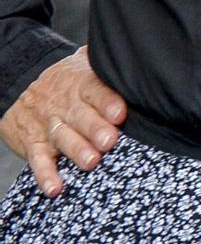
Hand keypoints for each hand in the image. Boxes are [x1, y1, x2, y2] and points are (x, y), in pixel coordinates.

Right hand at [0, 47, 126, 196]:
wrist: (18, 83)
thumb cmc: (65, 79)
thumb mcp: (83, 63)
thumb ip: (107, 63)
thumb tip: (139, 56)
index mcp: (80, 84)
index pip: (95, 90)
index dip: (107, 102)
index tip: (120, 113)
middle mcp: (65, 106)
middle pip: (80, 116)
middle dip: (95, 129)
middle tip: (109, 141)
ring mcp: (48, 126)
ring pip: (62, 138)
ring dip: (76, 150)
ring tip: (91, 162)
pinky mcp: (33, 145)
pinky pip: (38, 161)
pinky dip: (45, 175)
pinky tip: (56, 187)